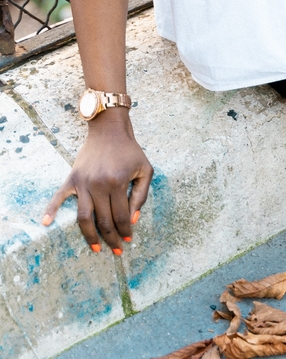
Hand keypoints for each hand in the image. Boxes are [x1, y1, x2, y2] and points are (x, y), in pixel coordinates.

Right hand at [42, 109, 153, 252]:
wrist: (109, 130)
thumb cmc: (130, 151)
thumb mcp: (145, 169)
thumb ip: (141, 195)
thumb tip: (133, 219)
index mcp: (118, 182)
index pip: (121, 215)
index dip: (125, 230)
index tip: (128, 239)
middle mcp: (99, 184)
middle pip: (103, 221)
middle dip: (111, 238)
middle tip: (116, 250)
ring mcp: (83, 182)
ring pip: (83, 218)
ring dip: (90, 236)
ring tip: (96, 248)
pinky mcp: (72, 178)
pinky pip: (59, 197)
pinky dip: (51, 210)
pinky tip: (46, 224)